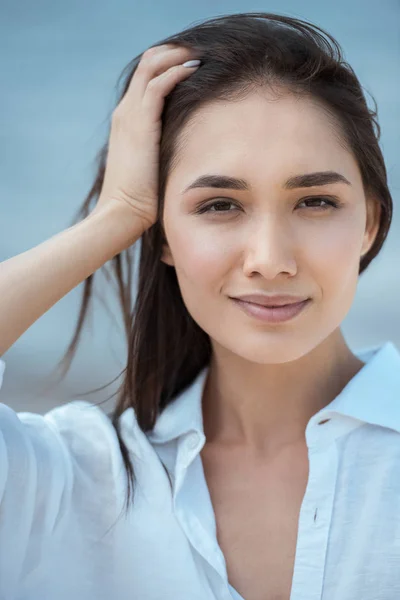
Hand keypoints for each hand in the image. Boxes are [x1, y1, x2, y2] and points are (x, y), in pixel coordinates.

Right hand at [95, 43, 200, 234]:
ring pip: (151, 66)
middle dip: (174, 52)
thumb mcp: (153, 170)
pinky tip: (195, 70)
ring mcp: (129, 115)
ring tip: (201, 54)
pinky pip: (157, 85)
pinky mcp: (139, 123)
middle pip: (147, 64)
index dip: (168, 65)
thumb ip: (163, 154)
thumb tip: (187, 155)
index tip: (194, 64)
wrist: (121, 213)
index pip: (145, 79)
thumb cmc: (140, 201)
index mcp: (127, 122)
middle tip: (200, 52)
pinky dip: (176, 71)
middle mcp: (125, 112)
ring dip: (177, 55)